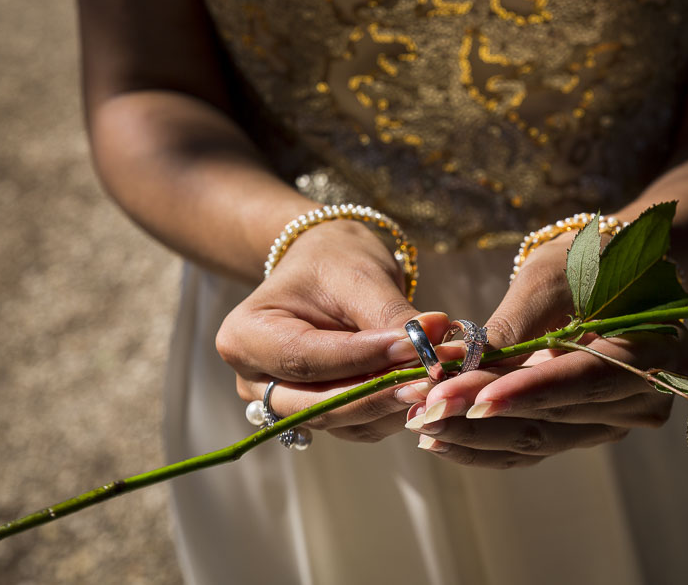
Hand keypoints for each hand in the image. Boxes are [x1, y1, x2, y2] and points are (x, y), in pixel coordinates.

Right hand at [216, 219, 446, 441]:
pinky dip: (396, 410)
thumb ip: (391, 316)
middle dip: (380, 393)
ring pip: (343, 421)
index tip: (418, 348)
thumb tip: (436, 342)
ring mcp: (284, 404)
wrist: (327, 266)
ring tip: (443, 376)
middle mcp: (254, 381)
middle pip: (318, 405)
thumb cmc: (333, 261)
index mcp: (244, 337)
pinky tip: (429, 388)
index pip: (305, 359)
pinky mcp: (319, 415)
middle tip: (435, 377)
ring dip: (396, 405)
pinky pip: (359, 426)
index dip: (364, 359)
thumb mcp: (359, 277)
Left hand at [405, 232, 687, 467]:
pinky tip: (437, 437)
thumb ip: (513, 327)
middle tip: (424, 407)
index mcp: (659, 350)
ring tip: (420, 421)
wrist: (618, 272)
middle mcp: (644, 399)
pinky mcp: (581, 431)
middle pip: (556, 417)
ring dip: (474, 435)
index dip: (527, 391)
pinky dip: (482, 444)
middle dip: (483, 414)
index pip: (586, 378)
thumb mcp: (553, 277)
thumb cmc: (592, 259)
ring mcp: (613, 422)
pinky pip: (530, 447)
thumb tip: (456, 363)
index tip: (470, 397)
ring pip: (538, 441)